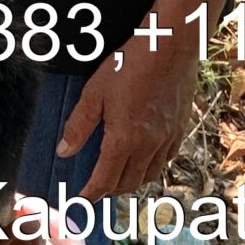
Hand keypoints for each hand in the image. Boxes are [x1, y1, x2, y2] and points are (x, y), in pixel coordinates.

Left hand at [57, 42, 199, 200]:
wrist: (171, 45)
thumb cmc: (130, 65)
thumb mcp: (94, 93)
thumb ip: (78, 126)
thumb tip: (63, 152)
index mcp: (124, 140)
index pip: (105, 180)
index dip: (91, 194)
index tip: (81, 199)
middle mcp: (148, 145)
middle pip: (129, 182)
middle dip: (110, 190)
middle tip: (97, 189)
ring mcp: (168, 137)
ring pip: (150, 174)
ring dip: (132, 181)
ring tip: (118, 178)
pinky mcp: (180, 127)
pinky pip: (167, 158)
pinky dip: (152, 166)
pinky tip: (144, 160)